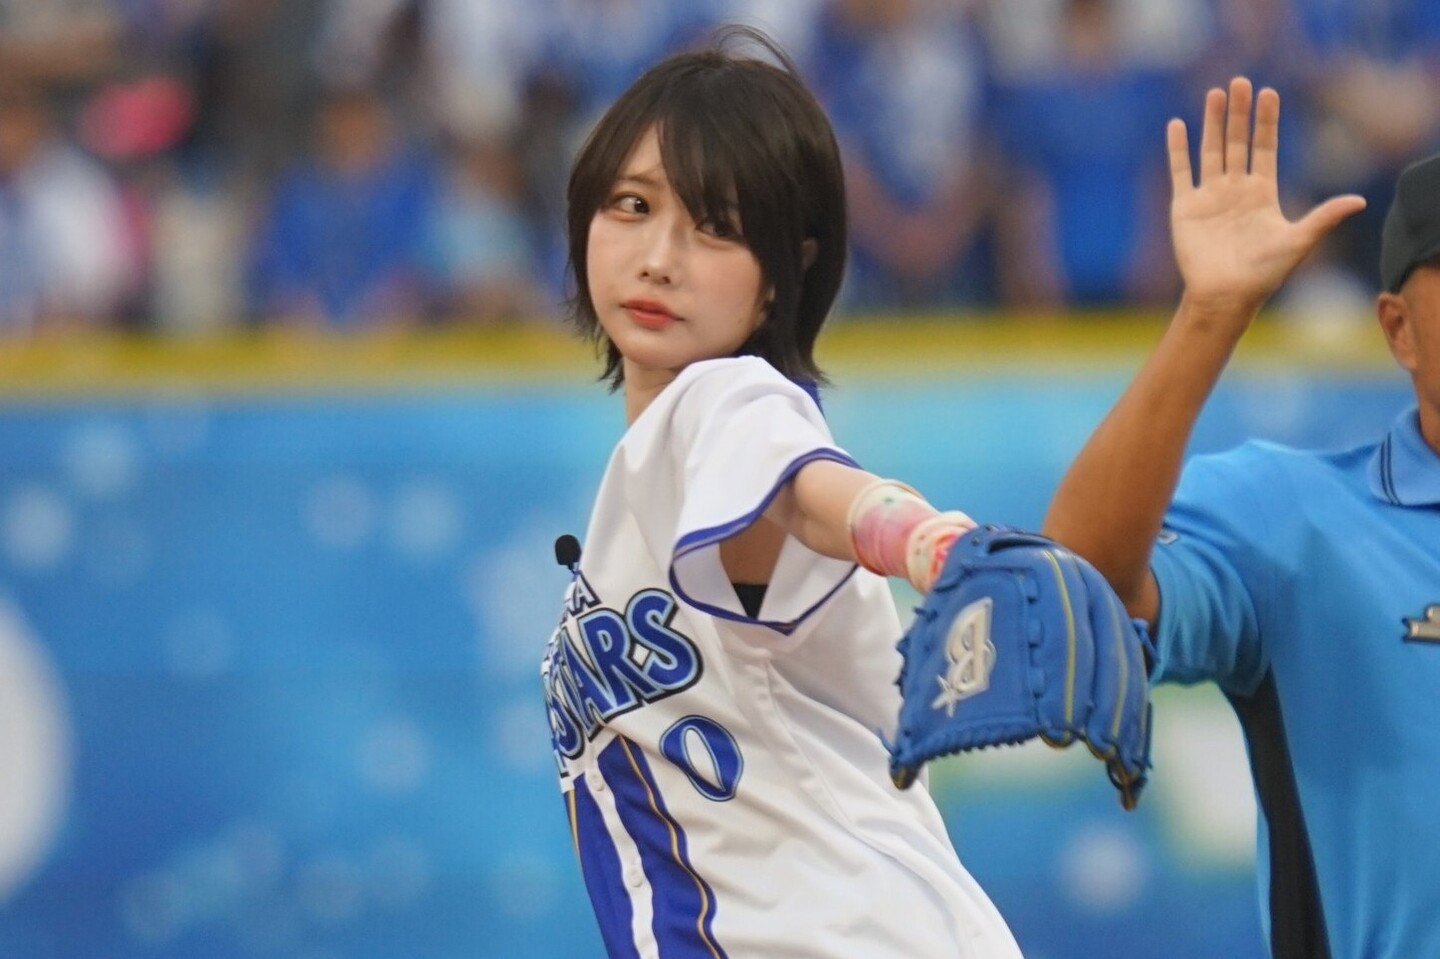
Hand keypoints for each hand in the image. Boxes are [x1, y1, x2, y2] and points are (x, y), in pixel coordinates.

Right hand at [1169, 77, 1365, 319]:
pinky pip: (1180, 172)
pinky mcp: (1185, 207)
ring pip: (1211, 150)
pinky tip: (1178, 124)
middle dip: (1239, 112)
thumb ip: (1324, 217)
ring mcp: (1209, 197)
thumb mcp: (1299, 242)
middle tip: (1241, 81)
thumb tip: (1360, 201)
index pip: (1264, 148)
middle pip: (1237, 142)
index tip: (1269, 93)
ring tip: (1215, 93)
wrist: (1225, 295)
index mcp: (1262, 193)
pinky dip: (1178, 149)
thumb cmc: (1263, 274)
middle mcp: (1235, 190)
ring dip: (1212, 122)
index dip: (1266, 122)